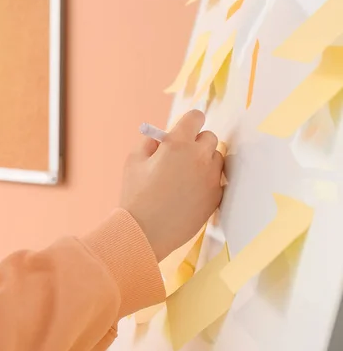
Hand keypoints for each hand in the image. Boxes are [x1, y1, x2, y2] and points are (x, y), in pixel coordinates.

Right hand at [120, 110, 223, 260]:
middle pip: (210, 137)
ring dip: (205, 161)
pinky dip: (207, 182)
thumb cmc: (135, 195)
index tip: (184, 130)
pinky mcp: (216, 197)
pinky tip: (190, 193)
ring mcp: (211, 178)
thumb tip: (163, 138)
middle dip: (197, 142)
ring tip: (186, 176)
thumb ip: (150, 142)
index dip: (189, 122)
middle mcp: (200, 157)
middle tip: (181, 156)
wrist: (145, 232)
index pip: (196, 117)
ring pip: (217, 159)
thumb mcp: (133, 161)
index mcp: (178, 144)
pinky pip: (217, 180)